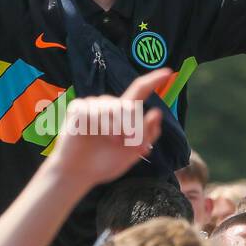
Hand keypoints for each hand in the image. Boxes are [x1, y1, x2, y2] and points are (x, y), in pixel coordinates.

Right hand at [49, 69, 165, 185]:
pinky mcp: (78, 108)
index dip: (153, 81)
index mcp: (125, 114)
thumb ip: (147, 134)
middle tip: (126, 141)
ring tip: (110, 141)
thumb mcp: (132, 153)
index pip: (140, 91)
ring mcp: (93, 105)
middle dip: (130, 124)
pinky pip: (90, 110)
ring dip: (112, 127)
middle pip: (127, 105)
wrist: (79, 173)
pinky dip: (95, 124)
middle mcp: (110, 106)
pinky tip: (90, 134)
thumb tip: (157, 112)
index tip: (167, 73)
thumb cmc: (106, 162)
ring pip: (109, 107)